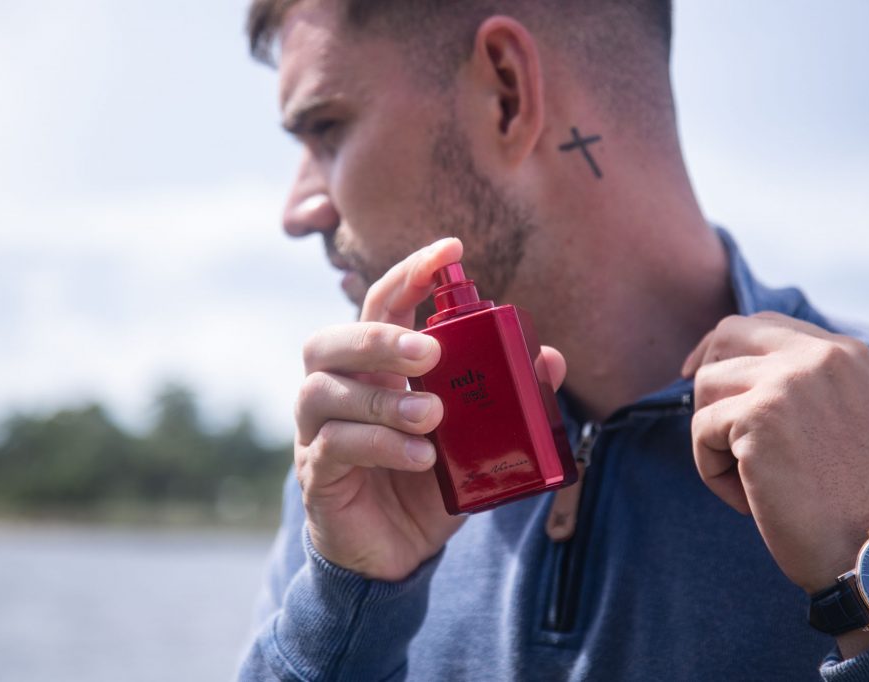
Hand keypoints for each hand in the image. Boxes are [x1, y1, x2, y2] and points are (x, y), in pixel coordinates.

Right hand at [295, 238, 566, 581]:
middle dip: (378, 337)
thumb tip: (551, 360)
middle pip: (329, 340)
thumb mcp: (476, 439)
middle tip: (431, 352)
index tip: (450, 251)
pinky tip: (421, 456)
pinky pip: (333, 446)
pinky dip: (380, 445)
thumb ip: (509, 399)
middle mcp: (338, 390)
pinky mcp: (317, 474)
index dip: (409, 274)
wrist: (395, 554)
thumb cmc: (429, 482)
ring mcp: (318, 432)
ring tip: (433, 416)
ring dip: (382, 399)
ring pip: (323, 391)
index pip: (380, 306)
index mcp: (375, 369)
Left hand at [681, 312, 868, 595]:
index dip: (723, 348)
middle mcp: (821, 355)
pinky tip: (748, 498)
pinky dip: (711, 470)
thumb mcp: (834, 418)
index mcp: (846, 353)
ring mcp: (789, 381)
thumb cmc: (846, 500)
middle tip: (709, 426)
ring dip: (712, 436)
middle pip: (727, 334)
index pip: (764, 324)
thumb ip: (794, 383)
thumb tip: (714, 364)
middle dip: (705, 375)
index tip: (696, 374)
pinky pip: (701, 430)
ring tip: (748, 478)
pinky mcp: (759, 415)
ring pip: (706, 384)